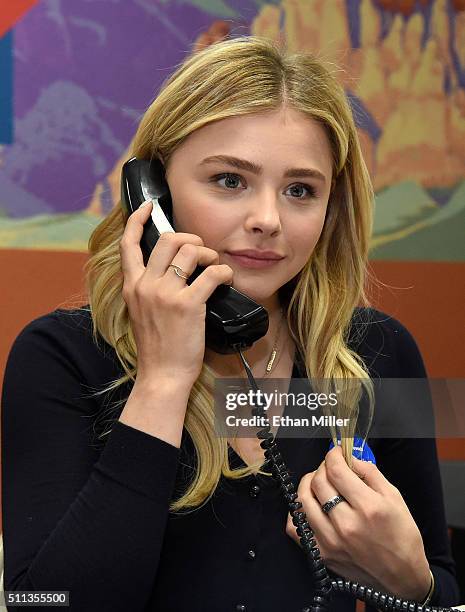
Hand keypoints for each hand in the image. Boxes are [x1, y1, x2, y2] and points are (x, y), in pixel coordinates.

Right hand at [119, 201, 232, 386]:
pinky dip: (224, 272)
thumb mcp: (141, 312)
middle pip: (168, 240)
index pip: (129, 244)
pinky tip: (226, 279)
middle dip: (190, 239)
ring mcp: (165, 294)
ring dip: (208, 254)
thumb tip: (167, 266)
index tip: (148, 206)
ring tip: (214, 267)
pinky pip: (211, 273)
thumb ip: (147, 288)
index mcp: (131, 286)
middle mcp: (145, 285)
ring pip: (190, 250)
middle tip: (201, 252)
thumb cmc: (157, 346)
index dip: (138, 220)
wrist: (162, 375)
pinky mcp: (187, 305)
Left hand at [285, 445, 430, 601]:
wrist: (403, 579)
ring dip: (308, 484)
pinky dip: (298, 512)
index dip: (333, 455)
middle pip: (318, 482)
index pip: (336, 471)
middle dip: (322, 467)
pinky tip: (309, 506)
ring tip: (318, 482)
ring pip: (303, 501)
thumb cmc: (402, 537)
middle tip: (330, 467)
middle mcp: (347, 524)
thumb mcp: (396, 498)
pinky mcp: (322, 555)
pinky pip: (296, 528)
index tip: (336, 452)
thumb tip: (351, 458)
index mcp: (368, 507)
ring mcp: (331, 541)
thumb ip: (371, 473)